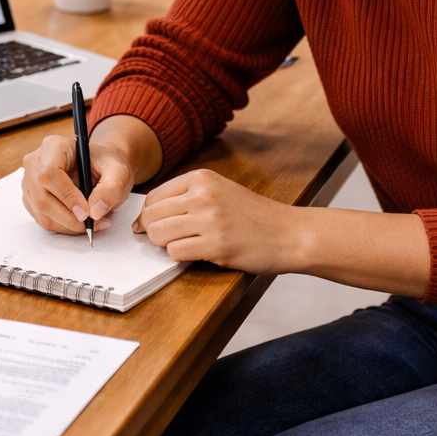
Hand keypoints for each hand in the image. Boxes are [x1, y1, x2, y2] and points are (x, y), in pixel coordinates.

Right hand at [21, 134, 135, 234]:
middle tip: (94, 223)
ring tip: (93, 222)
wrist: (101, 168)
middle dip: (69, 217)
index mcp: (53, 146)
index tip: (86, 212)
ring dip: (68, 225)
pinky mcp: (32, 199)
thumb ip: (111, 188)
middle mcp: (35, 162)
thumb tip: (95, 211)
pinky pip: (43, 220)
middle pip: (42, 198)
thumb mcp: (118, 171)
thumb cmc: (106, 164)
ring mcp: (30, 182)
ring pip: (42, 213)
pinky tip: (81, 221)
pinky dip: (64, 226)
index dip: (66, 196)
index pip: (49, 174)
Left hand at [137, 169, 304, 274]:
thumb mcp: (220, 191)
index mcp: (202, 178)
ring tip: (187, 246)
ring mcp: (209, 219)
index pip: (154, 197)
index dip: (148, 217)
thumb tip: (146, 217)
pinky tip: (200, 254)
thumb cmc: (254, 216)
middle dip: (154, 233)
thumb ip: (187, 197)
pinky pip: (176, 253)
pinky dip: (181, 258)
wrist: (289, 233)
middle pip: (152, 217)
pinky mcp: (216, 245)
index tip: (153, 228)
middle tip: (171, 241)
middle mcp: (203, 195)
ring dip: (167, 246)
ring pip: (159, 235)